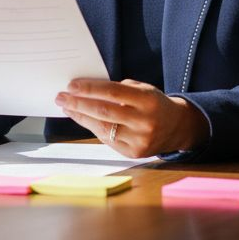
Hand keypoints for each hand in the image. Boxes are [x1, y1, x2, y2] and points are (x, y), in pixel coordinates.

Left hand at [55, 78, 208, 157]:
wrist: (177, 127)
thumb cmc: (153, 104)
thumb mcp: (143, 89)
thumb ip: (118, 90)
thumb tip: (85, 90)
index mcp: (148, 100)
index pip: (113, 92)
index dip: (90, 89)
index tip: (72, 85)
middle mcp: (145, 121)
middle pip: (104, 112)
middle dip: (79, 104)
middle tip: (61, 97)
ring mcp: (139, 140)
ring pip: (102, 128)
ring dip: (81, 117)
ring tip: (67, 107)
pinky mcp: (133, 153)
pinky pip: (107, 140)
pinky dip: (92, 128)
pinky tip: (82, 119)